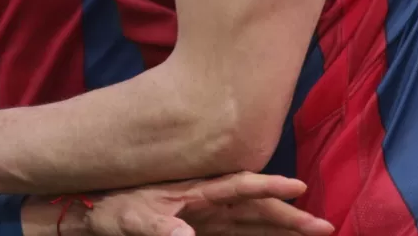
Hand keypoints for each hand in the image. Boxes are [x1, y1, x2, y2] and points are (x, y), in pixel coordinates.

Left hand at [44, 173, 330, 235]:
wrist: (93, 215)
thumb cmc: (111, 213)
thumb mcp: (130, 220)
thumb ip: (158, 227)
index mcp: (193, 192)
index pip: (238, 186)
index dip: (268, 185)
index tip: (297, 186)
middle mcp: (206, 204)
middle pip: (256, 207)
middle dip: (290, 215)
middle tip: (324, 225)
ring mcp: (207, 218)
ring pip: (254, 221)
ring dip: (282, 227)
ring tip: (314, 230)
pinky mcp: (203, 232)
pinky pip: (240, 234)